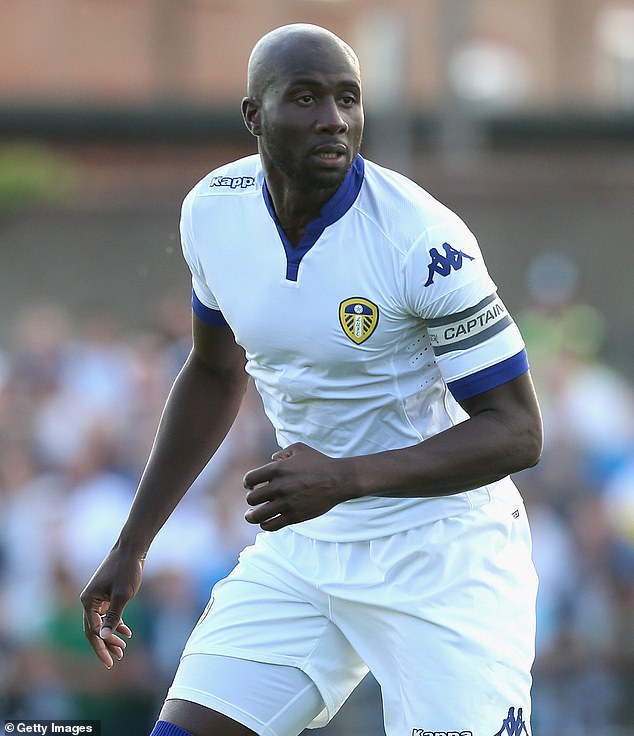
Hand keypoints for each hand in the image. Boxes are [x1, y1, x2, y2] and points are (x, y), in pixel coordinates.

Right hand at [79, 547, 143, 668]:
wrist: (132, 549)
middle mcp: (89, 600)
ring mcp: (98, 598)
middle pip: (94, 629)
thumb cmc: (127, 570)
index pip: (91, 631)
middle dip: (105, 645)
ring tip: (123, 650)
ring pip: (101, 623)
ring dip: (111, 636)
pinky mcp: (107, 594)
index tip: (112, 660)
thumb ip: (113, 617)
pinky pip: (108, 614)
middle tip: (118, 658)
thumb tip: (103, 637)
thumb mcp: (122, 595)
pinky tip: (127, 633)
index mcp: (88, 601)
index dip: (101, 647)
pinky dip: (116, 624)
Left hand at [243, 443, 346, 530]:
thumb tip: (272, 459)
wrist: (338, 480)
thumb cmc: (319, 462)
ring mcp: (286, 503)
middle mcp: (279, 486)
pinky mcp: (294, 516)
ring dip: (252, 516)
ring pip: (257, 515)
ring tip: (251, 515)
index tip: (251, 486)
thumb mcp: (299, 449)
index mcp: (278, 469)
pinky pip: (272, 525)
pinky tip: (265, 522)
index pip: (250, 479)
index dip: (248, 484)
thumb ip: (282, 452)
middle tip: (255, 500)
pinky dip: (265, 525)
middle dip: (251, 500)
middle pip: (251, 499)